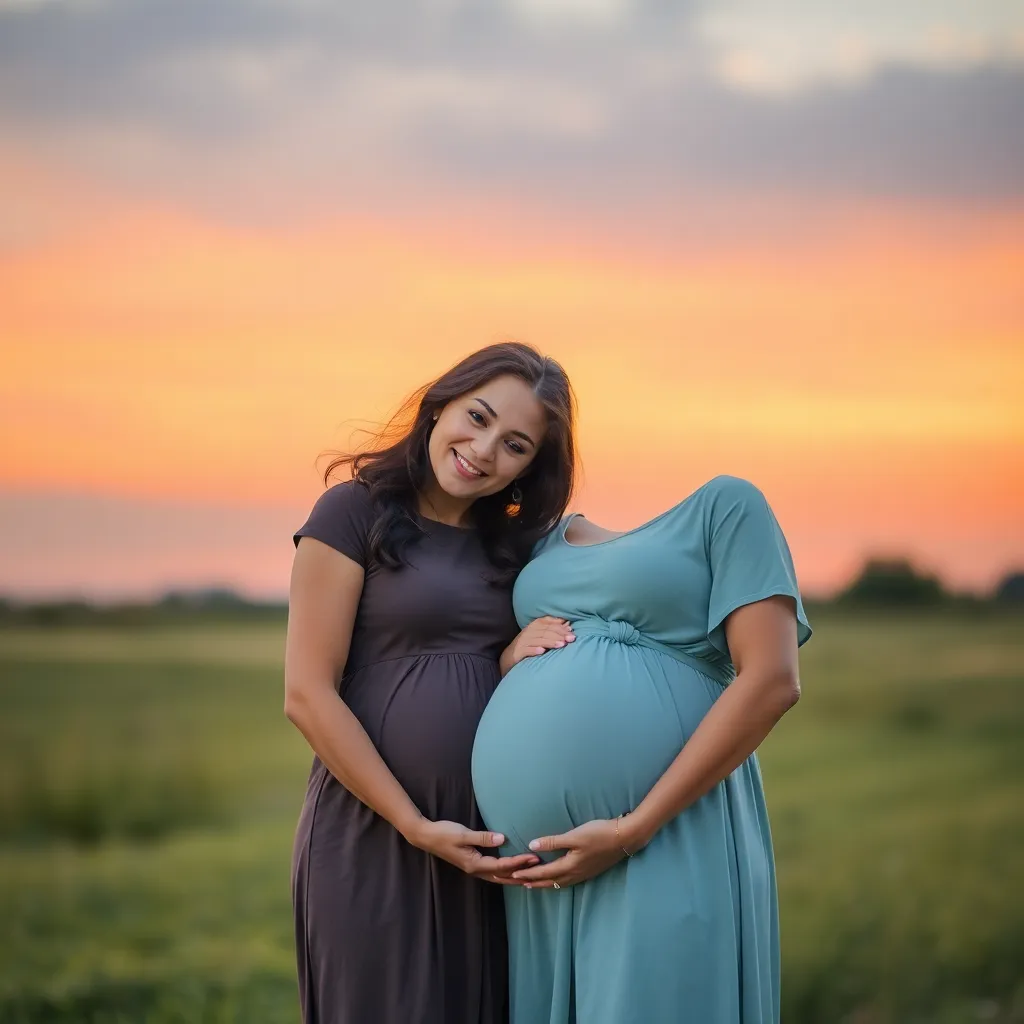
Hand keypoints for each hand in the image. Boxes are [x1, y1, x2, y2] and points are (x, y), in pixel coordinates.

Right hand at [407, 819, 539, 883]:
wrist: (427, 836)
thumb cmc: (444, 833)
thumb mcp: (463, 834)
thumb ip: (483, 837)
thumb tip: (504, 838)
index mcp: (475, 864)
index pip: (502, 865)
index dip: (518, 862)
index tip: (533, 857)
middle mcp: (476, 870)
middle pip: (503, 876)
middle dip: (521, 874)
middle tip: (540, 870)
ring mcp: (474, 868)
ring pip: (499, 877)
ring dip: (515, 877)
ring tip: (531, 876)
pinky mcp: (473, 864)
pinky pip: (493, 873)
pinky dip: (505, 873)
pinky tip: (512, 872)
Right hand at [501, 616, 574, 673]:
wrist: (509, 657)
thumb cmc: (529, 645)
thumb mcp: (540, 636)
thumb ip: (553, 631)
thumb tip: (569, 626)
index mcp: (535, 625)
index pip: (549, 623)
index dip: (561, 627)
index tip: (572, 631)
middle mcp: (529, 631)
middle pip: (546, 631)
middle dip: (560, 634)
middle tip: (571, 639)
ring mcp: (523, 641)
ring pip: (538, 640)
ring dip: (550, 642)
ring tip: (561, 645)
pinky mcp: (518, 651)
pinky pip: (527, 650)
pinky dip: (535, 650)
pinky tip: (542, 651)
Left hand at [510, 819, 631, 888]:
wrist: (624, 838)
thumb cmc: (599, 834)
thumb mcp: (574, 836)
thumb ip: (553, 842)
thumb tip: (532, 845)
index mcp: (569, 866)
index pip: (543, 873)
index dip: (527, 874)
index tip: (513, 875)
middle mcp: (575, 874)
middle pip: (549, 882)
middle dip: (532, 882)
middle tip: (518, 883)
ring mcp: (583, 874)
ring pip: (558, 883)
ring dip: (544, 883)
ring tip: (532, 884)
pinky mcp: (589, 871)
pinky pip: (567, 881)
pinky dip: (556, 881)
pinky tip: (556, 878)